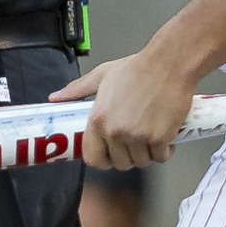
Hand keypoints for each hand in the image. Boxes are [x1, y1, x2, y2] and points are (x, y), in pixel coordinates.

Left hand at [58, 48, 193, 168]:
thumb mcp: (102, 75)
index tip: (110, 155)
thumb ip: (78, 89)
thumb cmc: (138, 67)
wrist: (169, 63)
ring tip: (150, 137)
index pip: (93, 158)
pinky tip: (165, 139)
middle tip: (135, 142)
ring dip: (147, 154)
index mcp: (99, 119)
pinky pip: (161, 157)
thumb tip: (56, 97)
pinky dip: (164, 151)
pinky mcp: (161, 138)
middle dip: (128, 156)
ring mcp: (138, 136)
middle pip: (120, 163)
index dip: (102, 160)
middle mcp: (116, 131)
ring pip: (141, 162)